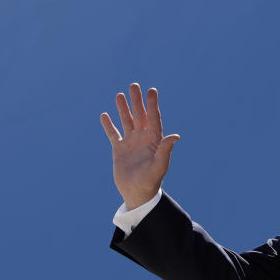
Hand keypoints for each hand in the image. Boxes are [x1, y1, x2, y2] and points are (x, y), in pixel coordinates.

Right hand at [101, 83, 180, 209]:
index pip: (154, 118)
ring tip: (120, 95)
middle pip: (140, 116)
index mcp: (154, 141)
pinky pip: (113, 134)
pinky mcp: (119, 150)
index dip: (152, 104)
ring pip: (127, 122)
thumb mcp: (159, 165)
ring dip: (123, 109)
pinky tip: (104, 115)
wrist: (137, 194)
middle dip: (137, 101)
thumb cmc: (151, 182)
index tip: (152, 90)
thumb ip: (165, 150)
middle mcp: (143, 140)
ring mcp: (131, 144)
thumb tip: (175, 136)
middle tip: (134, 85)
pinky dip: (108, 125)